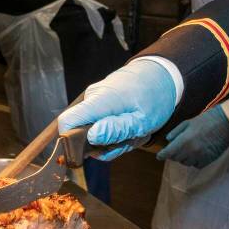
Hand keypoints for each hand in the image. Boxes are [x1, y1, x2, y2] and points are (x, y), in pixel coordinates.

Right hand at [58, 59, 176, 160]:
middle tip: (128, 142)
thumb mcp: (143, 120)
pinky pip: (99, 125)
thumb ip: (117, 129)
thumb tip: (92, 136)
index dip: (70, 144)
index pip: (67, 123)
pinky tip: (128, 128)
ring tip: (132, 133)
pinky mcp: (99, 103)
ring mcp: (94, 99)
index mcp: (100, 101)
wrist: (161, 74)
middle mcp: (92, 98)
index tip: (90, 154)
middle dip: (102, 146)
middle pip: (80, 133)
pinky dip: (114, 133)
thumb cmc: (155, 97)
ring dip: (112, 141)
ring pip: (92, 132)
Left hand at [156, 106, 228, 167]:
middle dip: (174, 154)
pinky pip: (196, 165)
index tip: (159, 156)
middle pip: (176, 159)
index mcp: (184, 140)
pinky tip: (197, 153)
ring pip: (186, 163)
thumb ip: (176, 132)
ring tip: (188, 149)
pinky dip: (194, 161)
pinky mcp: (208, 160)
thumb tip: (168, 141)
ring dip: (184, 158)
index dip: (162, 155)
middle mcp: (191, 151)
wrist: (226, 123)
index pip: (168, 153)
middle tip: (177, 147)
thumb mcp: (188, 123)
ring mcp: (200, 156)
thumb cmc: (207, 120)